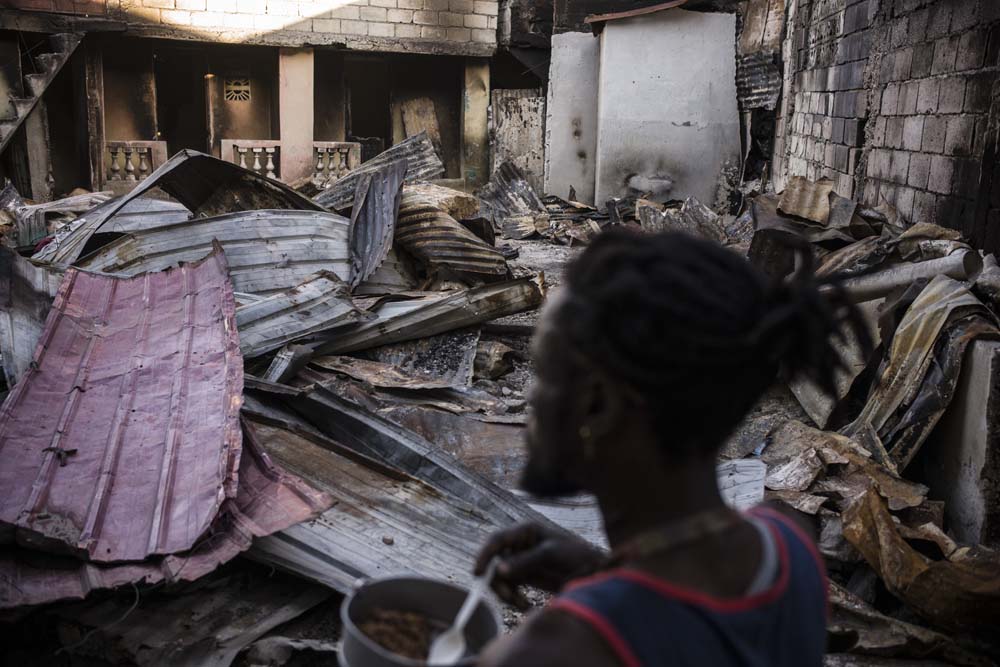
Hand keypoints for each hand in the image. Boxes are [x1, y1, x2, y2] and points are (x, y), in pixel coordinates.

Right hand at [474, 522, 607, 609]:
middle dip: (497, 581)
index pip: (497, 539)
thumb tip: (499, 570)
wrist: (596, 572)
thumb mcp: (552, 554)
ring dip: (506, 592)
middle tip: (508, 597)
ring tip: (521, 604)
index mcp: (525, 531)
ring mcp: (522, 561)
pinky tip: (525, 606)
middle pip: (494, 562)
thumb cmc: (577, 554)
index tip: (477, 573)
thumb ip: (526, 561)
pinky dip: (514, 598)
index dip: (484, 554)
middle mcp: (520, 545)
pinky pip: (510, 588)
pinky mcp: (526, 577)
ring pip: (500, 578)